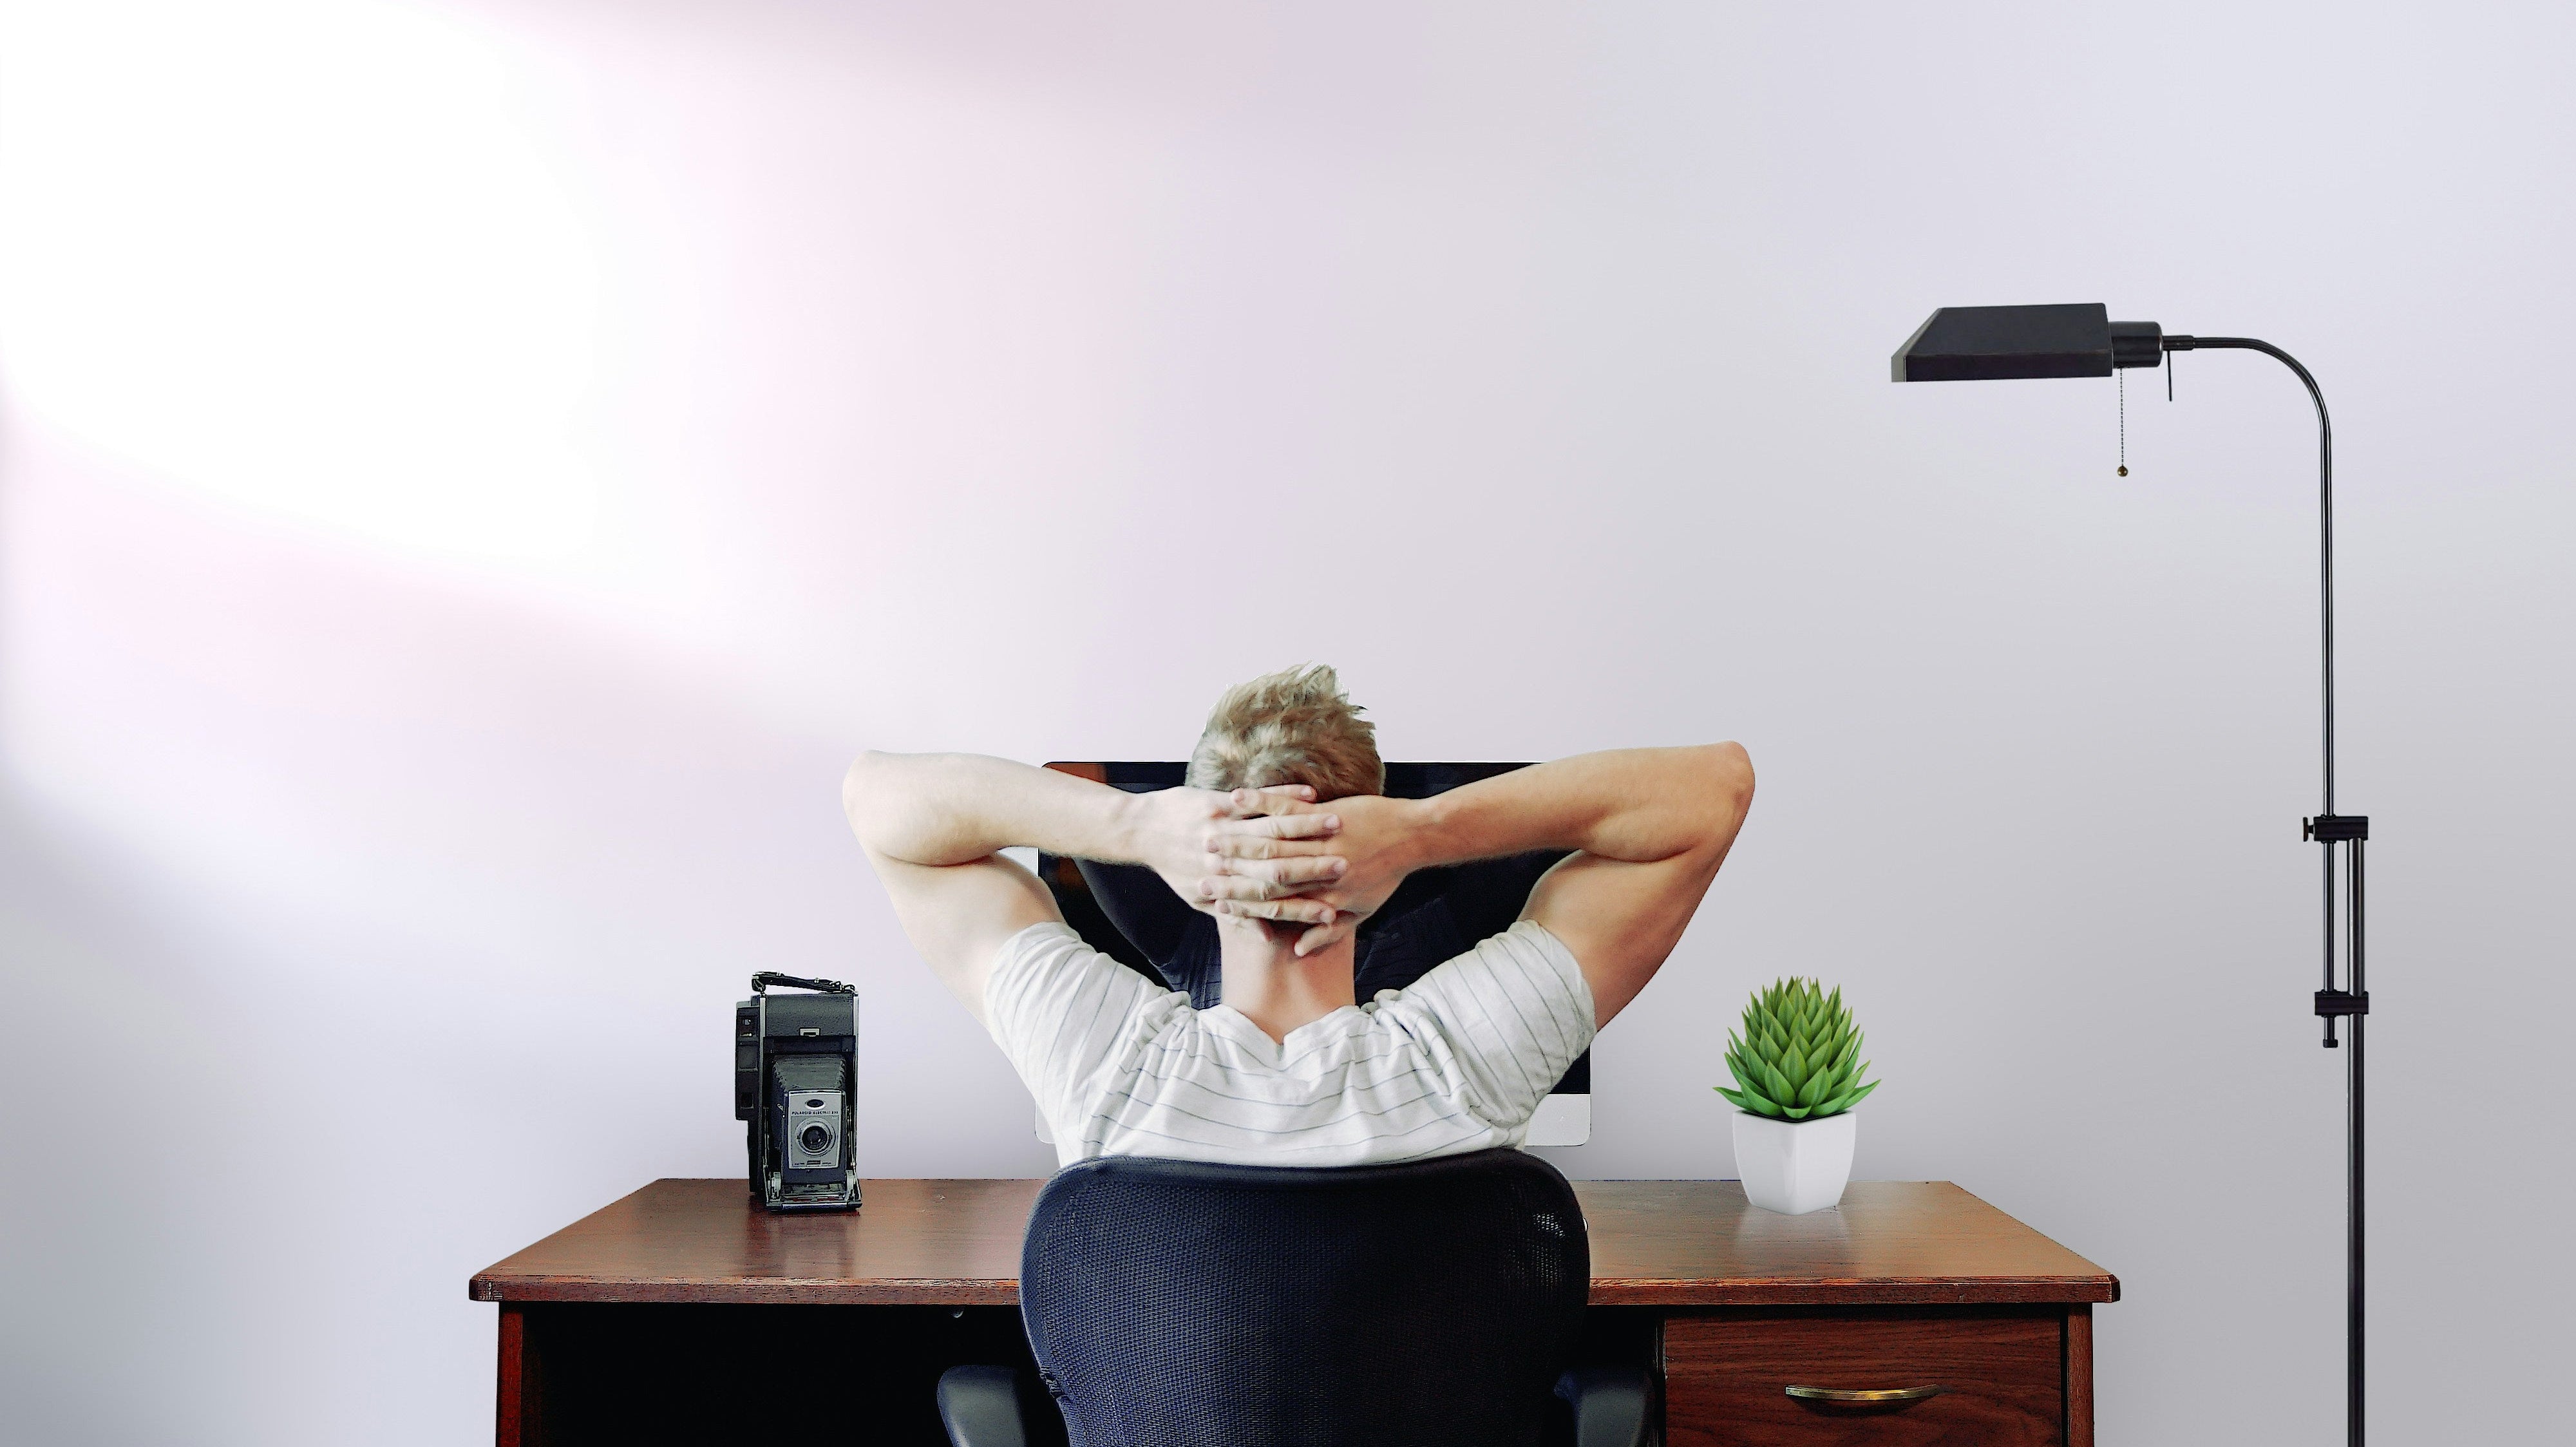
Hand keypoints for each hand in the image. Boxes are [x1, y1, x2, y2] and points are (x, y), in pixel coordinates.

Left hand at [1130, 785, 1347, 916]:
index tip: (1332, 911)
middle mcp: (1224, 861)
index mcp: (1224, 888)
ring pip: (1271, 830)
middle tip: (1347, 866)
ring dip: (1307, 827)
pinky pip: (1256, 800)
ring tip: (1338, 825)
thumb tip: (1266, 938)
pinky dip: (1284, 796)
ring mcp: (1221, 830)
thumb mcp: (1198, 899)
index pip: (1270, 903)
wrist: (1140, 831)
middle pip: (1277, 868)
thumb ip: (1234, 918)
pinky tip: (1310, 794)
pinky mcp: (1215, 804)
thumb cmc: (1173, 867)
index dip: (1302, 907)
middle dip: (1314, 867)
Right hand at [1206, 793, 1421, 954]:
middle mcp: (1316, 872)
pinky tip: (1235, 798)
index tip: (1213, 902)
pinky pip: (1285, 806)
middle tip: (1198, 870)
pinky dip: (1258, 802)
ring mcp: (1320, 841)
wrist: (1414, 837)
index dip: (1239, 903)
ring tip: (1206, 835)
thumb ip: (1328, 932)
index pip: (1271, 904)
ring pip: (1268, 840)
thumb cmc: (1387, 875)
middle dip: (1227, 871)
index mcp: (1322, 897)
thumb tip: (1297, 949)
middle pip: (1262, 873)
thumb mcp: (1362, 911)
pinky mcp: (1324, 814)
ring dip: (1234, 837)